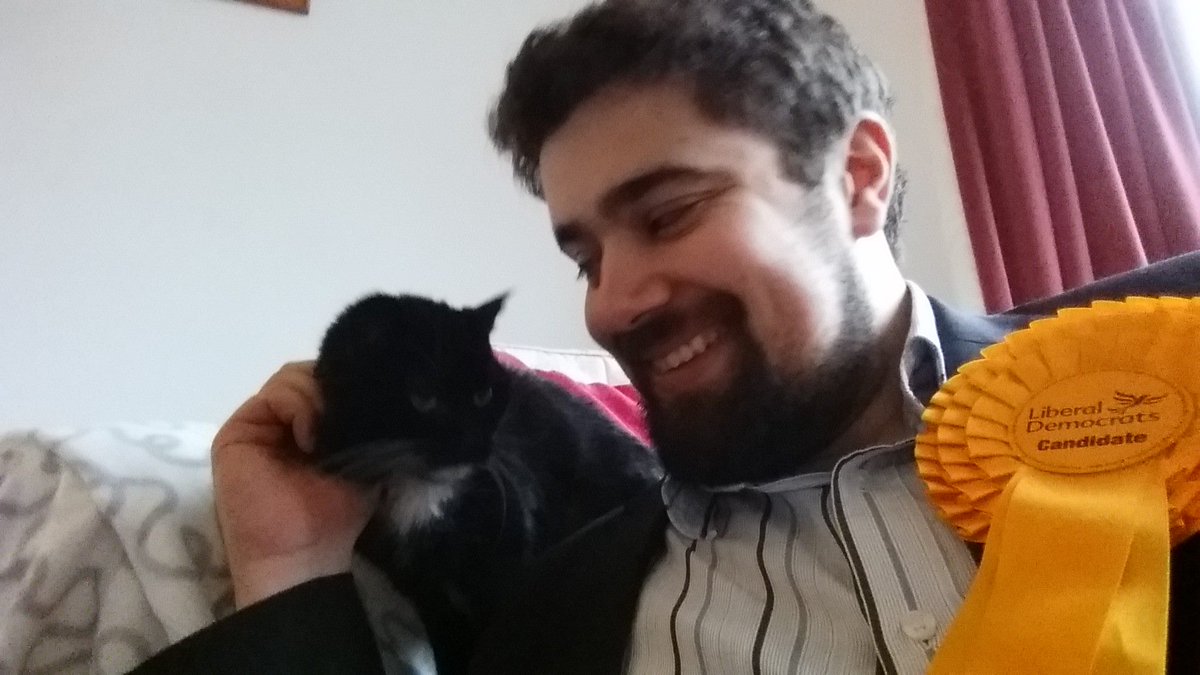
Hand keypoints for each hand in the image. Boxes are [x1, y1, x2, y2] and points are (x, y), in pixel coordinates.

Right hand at [211, 361, 374, 607]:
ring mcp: (260, 422)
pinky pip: (273, 394)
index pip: (330, 379)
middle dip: (336, 386)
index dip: (350, 382)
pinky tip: (311, 439)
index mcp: (314, 423)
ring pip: (294, 376)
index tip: (370, 400)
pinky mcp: (238, 429)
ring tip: (326, 438)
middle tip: (351, 418)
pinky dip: (299, 406)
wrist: (302, 552)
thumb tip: (368, 381)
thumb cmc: (336, 511)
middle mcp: (285, 418)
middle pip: (313, 372)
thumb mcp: (362, 455)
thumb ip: (360, 417)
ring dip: (319, 399)